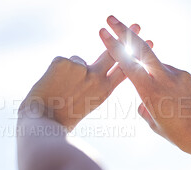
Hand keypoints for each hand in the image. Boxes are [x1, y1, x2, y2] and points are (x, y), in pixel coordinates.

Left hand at [19, 24, 151, 130]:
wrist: (42, 122)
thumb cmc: (63, 117)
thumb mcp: (89, 103)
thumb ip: (95, 85)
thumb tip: (90, 66)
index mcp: (104, 90)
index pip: (125, 68)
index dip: (136, 55)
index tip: (147, 43)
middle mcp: (96, 77)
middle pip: (112, 52)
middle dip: (124, 36)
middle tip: (136, 25)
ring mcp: (81, 68)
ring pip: (78, 61)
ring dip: (70, 72)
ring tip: (60, 89)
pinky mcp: (64, 62)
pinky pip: (62, 61)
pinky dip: (56, 71)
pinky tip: (52, 84)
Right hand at [99, 16, 190, 156]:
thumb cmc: (180, 136)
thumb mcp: (154, 124)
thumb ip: (144, 108)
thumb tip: (142, 102)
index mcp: (151, 92)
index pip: (127, 64)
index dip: (114, 46)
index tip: (103, 31)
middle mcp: (166, 78)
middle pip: (142, 47)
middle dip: (125, 31)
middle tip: (112, 18)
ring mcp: (182, 74)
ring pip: (161, 66)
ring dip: (156, 74)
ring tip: (168, 99)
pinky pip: (176, 75)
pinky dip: (172, 83)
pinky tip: (180, 100)